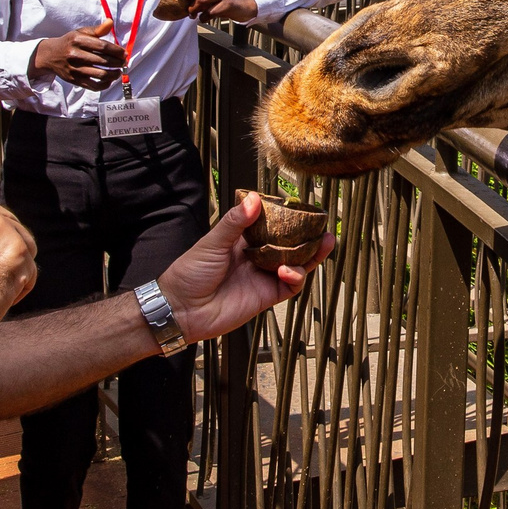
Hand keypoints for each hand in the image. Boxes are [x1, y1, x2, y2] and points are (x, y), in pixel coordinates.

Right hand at [29, 19, 125, 87]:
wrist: (50, 55)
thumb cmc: (70, 43)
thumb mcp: (80, 32)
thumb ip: (97, 29)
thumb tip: (110, 22)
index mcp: (78, 40)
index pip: (102, 46)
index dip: (116, 51)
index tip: (124, 53)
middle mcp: (75, 54)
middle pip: (103, 60)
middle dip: (118, 62)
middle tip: (123, 62)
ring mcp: (74, 69)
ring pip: (100, 74)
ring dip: (114, 74)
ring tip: (118, 71)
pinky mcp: (74, 80)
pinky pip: (94, 86)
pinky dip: (105, 84)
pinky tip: (109, 80)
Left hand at [156, 191, 334, 343]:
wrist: (182, 309)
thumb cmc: (189, 274)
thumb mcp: (211, 243)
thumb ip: (234, 223)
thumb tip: (254, 198)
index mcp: (244, 240)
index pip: (273, 224)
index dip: (290, 217)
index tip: (304, 207)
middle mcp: (258, 256)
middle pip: (291, 244)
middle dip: (310, 236)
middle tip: (325, 225)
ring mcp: (263, 276)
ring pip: (296, 264)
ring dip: (311, 255)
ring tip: (322, 243)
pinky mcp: (266, 296)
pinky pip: (290, 286)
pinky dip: (296, 277)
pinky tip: (288, 271)